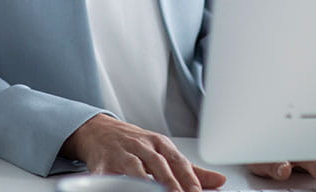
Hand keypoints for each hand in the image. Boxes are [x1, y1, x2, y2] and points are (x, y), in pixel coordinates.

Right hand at [62, 115, 226, 191]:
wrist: (97, 129)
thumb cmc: (133, 143)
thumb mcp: (161, 150)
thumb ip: (189, 168)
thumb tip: (219, 180)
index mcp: (159, 143)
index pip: (178, 161)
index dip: (188, 178)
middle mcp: (141, 146)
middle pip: (158, 164)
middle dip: (169, 183)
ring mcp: (121, 153)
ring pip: (134, 168)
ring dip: (144, 183)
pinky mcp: (102, 163)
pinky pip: (108, 175)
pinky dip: (114, 183)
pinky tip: (120, 188)